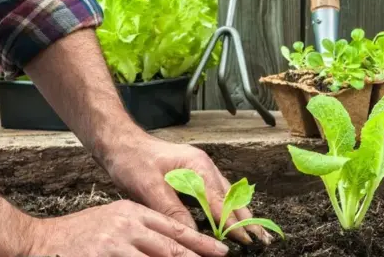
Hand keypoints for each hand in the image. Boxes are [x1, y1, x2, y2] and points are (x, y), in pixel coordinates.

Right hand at [27, 199, 229, 256]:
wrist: (40, 241)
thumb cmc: (80, 234)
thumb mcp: (114, 221)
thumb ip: (141, 231)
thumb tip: (169, 247)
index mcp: (133, 213)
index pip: (174, 228)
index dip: (200, 241)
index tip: (220, 250)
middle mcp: (127, 225)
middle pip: (171, 245)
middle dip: (197, 256)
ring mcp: (114, 243)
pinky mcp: (103, 256)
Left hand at [102, 133, 272, 245]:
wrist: (121, 143)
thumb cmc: (133, 161)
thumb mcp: (149, 187)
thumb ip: (172, 210)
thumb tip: (192, 233)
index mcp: (197, 166)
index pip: (220, 201)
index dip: (233, 222)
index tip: (246, 239)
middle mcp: (204, 166)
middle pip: (230, 196)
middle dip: (246, 218)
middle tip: (262, 239)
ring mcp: (200, 170)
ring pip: (226, 195)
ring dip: (239, 213)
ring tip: (253, 232)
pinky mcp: (194, 175)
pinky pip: (216, 193)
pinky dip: (226, 208)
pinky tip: (231, 218)